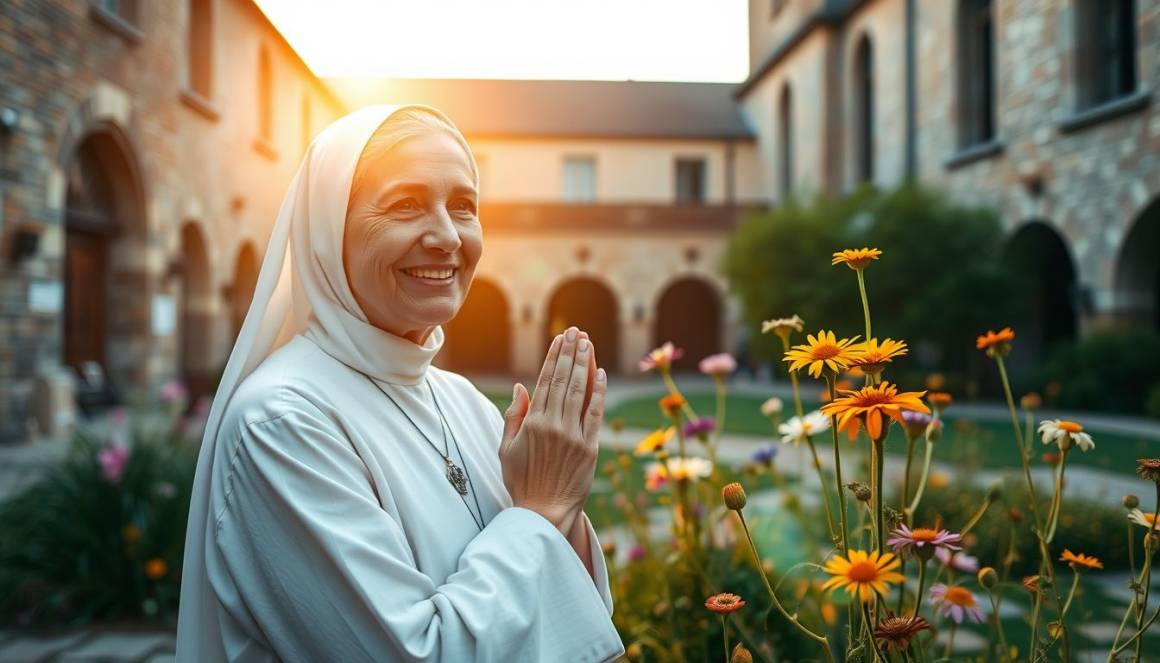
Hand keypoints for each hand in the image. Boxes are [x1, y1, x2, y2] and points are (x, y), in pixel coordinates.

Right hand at [498, 327, 606, 534]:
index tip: (560, 339)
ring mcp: (574, 436)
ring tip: (588, 343)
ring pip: (580, 392)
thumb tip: (520, 387)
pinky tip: (602, 374)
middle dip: (571, 353)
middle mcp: (554, 425)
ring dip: (585, 364)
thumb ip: (513, 416)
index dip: (554, 357)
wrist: (544, 513)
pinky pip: (596, 414)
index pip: (546, 381)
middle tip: (577, 332)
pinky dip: (599, 393)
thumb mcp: (506, 449)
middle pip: (565, 380)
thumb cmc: (521, 482)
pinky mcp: (590, 448)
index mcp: (532, 423)